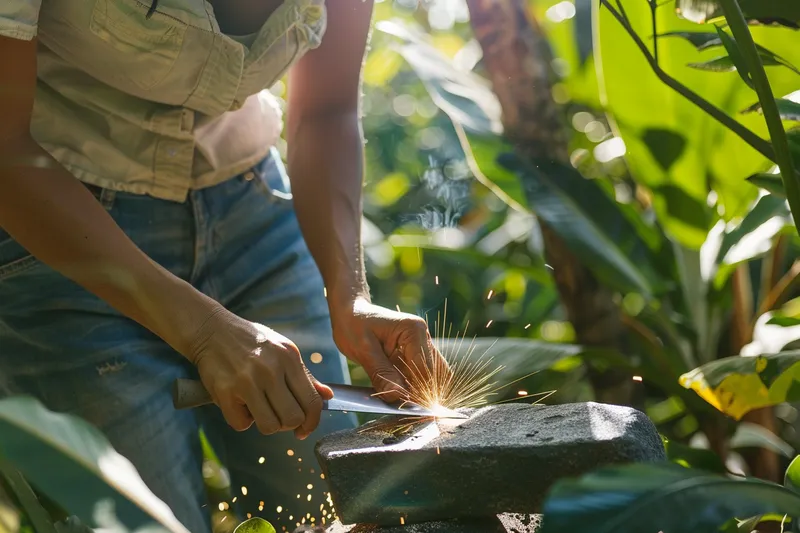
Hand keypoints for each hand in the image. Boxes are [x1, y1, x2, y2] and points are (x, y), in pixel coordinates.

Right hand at [187, 307, 331, 438]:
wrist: (211, 330)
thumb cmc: (251, 341)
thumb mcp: (283, 349)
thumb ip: (305, 376)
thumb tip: (328, 396)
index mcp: (289, 358)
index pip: (312, 401)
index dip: (312, 422)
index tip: (304, 429)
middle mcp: (271, 369)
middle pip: (292, 418)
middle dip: (288, 424)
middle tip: (279, 416)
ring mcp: (247, 381)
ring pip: (270, 426)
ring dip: (266, 424)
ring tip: (259, 408)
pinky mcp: (225, 392)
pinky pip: (242, 424)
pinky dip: (241, 419)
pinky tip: (239, 403)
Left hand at [330, 297, 448, 402]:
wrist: (350, 312)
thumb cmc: (353, 324)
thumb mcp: (363, 350)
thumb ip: (381, 373)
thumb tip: (397, 396)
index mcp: (414, 331)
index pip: (425, 370)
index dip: (416, 392)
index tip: (402, 406)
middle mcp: (423, 336)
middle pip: (435, 374)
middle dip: (420, 392)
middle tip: (399, 404)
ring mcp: (421, 345)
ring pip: (431, 376)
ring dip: (417, 389)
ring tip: (396, 398)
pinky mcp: (415, 353)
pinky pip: (420, 374)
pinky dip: (411, 385)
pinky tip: (395, 390)